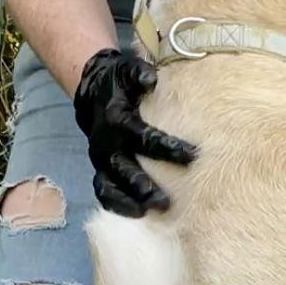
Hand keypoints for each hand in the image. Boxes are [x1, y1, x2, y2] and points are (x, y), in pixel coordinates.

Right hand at [73, 48, 196, 216]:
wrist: (93, 92)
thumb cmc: (119, 83)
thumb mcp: (127, 70)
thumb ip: (139, 73)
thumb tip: (152, 79)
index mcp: (117, 120)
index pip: (143, 137)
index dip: (167, 147)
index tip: (193, 155)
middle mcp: (107, 143)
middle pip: (125, 168)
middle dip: (145, 185)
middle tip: (167, 201)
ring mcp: (101, 159)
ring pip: (113, 185)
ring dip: (131, 200)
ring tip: (154, 212)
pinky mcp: (100, 169)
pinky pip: (104, 192)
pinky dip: (117, 205)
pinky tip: (137, 215)